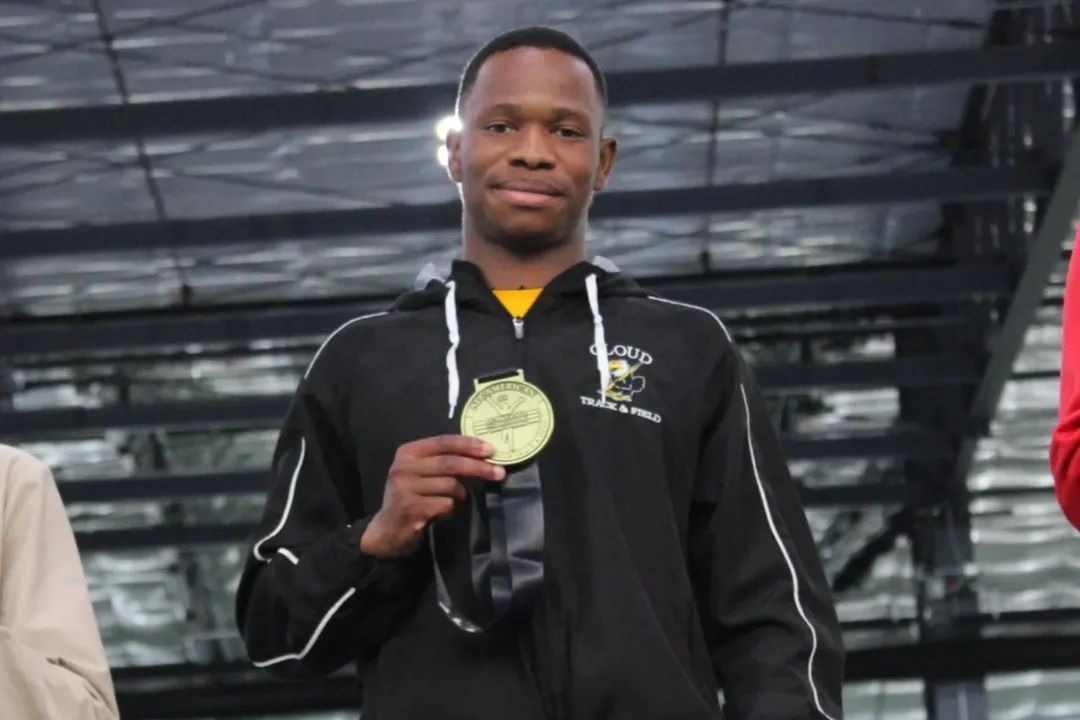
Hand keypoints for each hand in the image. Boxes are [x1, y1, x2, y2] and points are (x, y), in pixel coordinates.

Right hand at [360, 435, 504, 558]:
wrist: (387, 530)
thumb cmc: (411, 497)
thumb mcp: (421, 473)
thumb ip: (443, 461)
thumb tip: (481, 454)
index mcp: (408, 452)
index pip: (444, 442)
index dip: (469, 444)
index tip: (491, 450)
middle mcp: (403, 467)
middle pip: (450, 463)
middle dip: (478, 467)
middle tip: (499, 473)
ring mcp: (405, 488)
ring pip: (450, 485)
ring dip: (460, 494)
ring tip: (454, 500)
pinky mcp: (410, 509)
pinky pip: (445, 504)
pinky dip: (451, 508)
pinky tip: (442, 512)